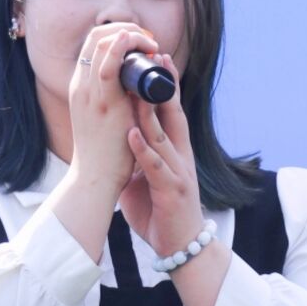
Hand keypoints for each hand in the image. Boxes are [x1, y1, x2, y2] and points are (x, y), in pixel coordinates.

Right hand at [66, 21, 161, 198]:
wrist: (94, 179)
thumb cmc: (101, 152)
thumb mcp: (99, 116)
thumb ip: (111, 97)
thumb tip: (134, 80)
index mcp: (81, 86)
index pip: (92, 44)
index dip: (116, 33)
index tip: (139, 39)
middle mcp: (82, 84)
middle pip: (95, 37)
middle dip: (123, 28)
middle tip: (146, 37)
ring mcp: (90, 92)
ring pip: (100, 44)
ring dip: (127, 34)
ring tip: (149, 42)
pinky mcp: (104, 104)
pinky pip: (107, 65)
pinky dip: (119, 46)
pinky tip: (133, 40)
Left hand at [118, 56, 203, 259]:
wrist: (182, 249)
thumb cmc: (163, 211)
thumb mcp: (149, 177)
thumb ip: (140, 155)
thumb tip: (124, 136)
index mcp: (175, 150)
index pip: (171, 110)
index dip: (165, 84)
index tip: (157, 58)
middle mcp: (180, 155)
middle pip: (173, 113)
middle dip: (165, 85)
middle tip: (156, 56)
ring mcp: (178, 171)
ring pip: (163, 135)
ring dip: (150, 111)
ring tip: (138, 87)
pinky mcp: (171, 190)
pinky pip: (155, 166)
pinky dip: (143, 150)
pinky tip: (132, 135)